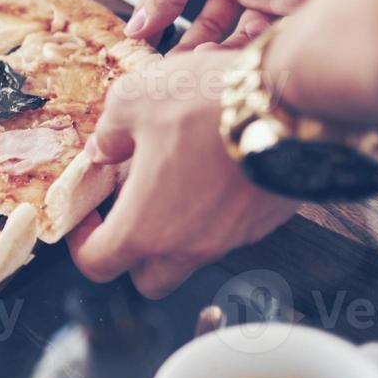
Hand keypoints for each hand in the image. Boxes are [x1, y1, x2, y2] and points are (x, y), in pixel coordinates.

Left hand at [67, 49, 300, 297]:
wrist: (295, 102)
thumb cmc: (206, 103)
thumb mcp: (133, 99)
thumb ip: (109, 132)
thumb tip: (104, 148)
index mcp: (145, 228)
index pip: (98, 264)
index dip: (82, 242)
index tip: (87, 213)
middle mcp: (189, 246)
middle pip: (149, 278)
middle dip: (132, 252)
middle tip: (129, 204)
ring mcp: (234, 238)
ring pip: (192, 254)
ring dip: (176, 227)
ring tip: (173, 176)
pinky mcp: (266, 221)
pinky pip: (230, 230)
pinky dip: (214, 211)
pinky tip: (213, 167)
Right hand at [124, 0, 371, 48]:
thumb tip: (135, 26)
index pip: (184, 7)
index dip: (166, 31)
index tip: (149, 57)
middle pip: (215, 32)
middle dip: (195, 53)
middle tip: (178, 71)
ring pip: (245, 42)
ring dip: (224, 54)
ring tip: (210, 60)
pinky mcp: (310, 11)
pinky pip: (280, 43)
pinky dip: (259, 52)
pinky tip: (246, 51)